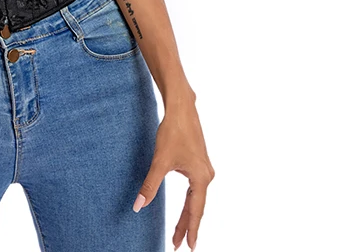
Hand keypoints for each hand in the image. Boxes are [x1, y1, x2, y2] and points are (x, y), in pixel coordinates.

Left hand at [132, 101, 213, 250]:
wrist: (181, 107)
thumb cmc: (173, 132)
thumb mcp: (160, 161)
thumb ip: (150, 185)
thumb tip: (138, 206)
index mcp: (200, 178)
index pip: (195, 211)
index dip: (190, 230)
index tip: (188, 247)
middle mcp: (206, 175)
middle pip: (196, 206)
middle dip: (186, 225)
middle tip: (179, 244)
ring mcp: (204, 168)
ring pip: (195, 197)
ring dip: (187, 213)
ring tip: (180, 230)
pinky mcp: (199, 161)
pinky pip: (195, 188)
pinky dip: (189, 200)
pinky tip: (185, 204)